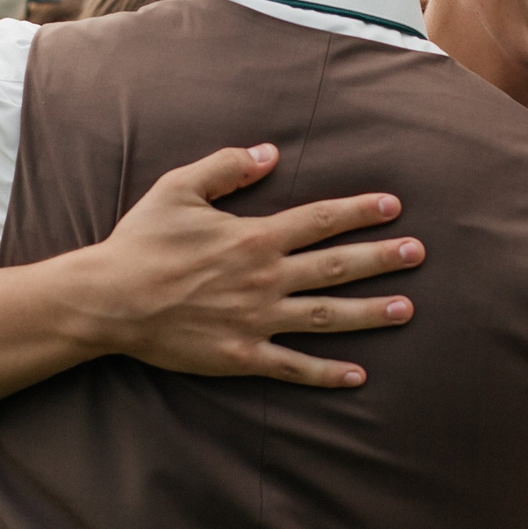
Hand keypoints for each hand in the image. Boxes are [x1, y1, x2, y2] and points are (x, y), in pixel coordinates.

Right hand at [87, 144, 424, 386]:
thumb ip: (226, 167)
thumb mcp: (178, 189)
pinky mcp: (241, 356)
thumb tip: (269, 152)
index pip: (320, 220)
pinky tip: (358, 376)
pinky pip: (293, 367)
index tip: (393, 206)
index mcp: (253, 237)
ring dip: (370, 313)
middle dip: (381, 259)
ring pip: (326, 317)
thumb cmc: (140, 242)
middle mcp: (264, 278)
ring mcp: (256, 320)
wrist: (109, 301)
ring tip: (407, 309)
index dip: (359, 211)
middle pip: (336, 267)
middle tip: (418, 253)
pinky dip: (327, 373)